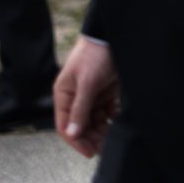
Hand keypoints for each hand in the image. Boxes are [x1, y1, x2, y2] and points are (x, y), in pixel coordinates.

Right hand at [54, 36, 118, 158]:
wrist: (113, 33)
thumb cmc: (95, 53)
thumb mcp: (87, 82)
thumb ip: (80, 108)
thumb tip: (73, 133)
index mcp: (64, 93)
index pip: (65, 125)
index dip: (76, 140)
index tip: (90, 151)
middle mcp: (76, 96)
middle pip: (81, 125)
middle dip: (92, 137)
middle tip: (105, 147)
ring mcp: (91, 93)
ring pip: (95, 120)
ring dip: (102, 129)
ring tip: (113, 137)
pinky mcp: (106, 90)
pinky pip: (107, 110)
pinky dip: (112, 118)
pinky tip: (119, 122)